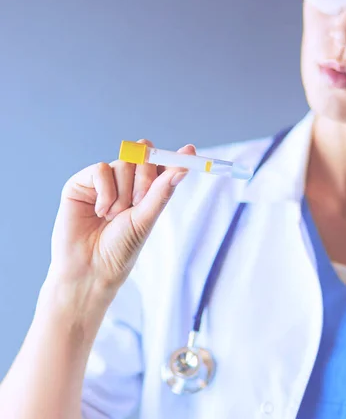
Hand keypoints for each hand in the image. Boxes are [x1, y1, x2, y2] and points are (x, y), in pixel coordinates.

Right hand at [46, 140, 195, 295]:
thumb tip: (183, 168)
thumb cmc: (119, 249)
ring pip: (123, 163)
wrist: (89, 268)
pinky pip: (101, 169)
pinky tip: (100, 212)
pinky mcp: (83, 182)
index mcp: (146, 192)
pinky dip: (105, 192)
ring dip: (122, 193)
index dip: (175, 157)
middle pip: (143, 156)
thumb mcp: (145, 219)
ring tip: (113, 217)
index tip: (190, 151)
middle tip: (138, 203)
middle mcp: (126, 183)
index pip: (162, 165)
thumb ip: (161, 191)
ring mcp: (104, 181)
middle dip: (145, 177)